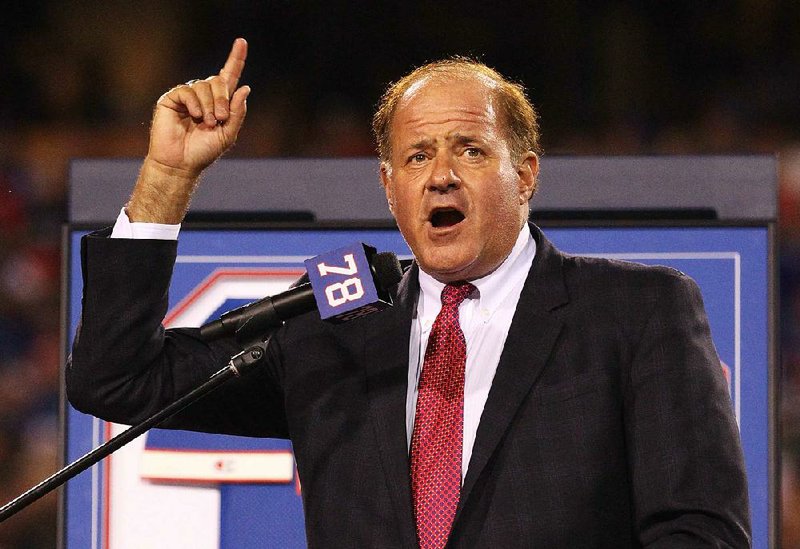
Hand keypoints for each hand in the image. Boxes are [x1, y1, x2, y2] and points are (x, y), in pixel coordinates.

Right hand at [127, 38, 249, 222]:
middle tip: (220, 119)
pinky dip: (195, 104)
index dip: (236, 59)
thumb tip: (245, 88)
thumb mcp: (228, 133)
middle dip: (223, 99)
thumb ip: (237, 112)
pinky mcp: (172, 99)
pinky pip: (187, 91)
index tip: (242, 42)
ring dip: (210, 105)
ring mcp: (187, 96)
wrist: (181, 163)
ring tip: (207, 123)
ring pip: (204, 85)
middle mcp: (204, 96)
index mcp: (219, 103)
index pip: (228, 77)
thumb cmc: (204, 151)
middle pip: (218, 81)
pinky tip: (195, 116)